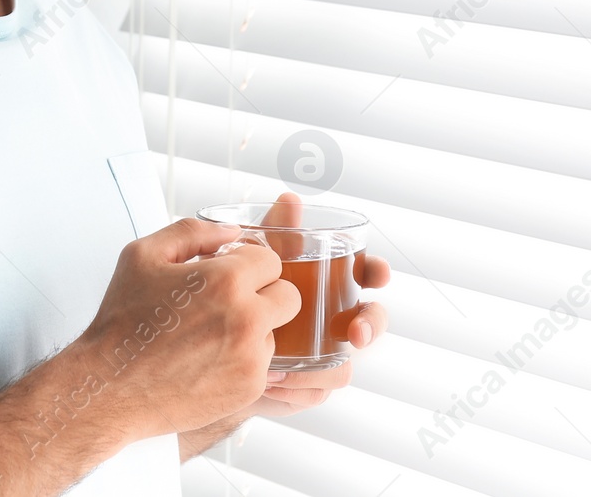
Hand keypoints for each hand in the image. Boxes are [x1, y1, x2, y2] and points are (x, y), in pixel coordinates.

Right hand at [76, 217, 300, 441]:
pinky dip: (243, 361)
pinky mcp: (249, 389)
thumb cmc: (123, 321)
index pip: (271, 260)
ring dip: (254, 329)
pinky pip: (265, 365)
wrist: (110, 387)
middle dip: (265, 294)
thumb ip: (192, 232)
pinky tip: (208, 360)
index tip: (228, 275)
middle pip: (289, 296)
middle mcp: (246, 319)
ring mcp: (251, 358)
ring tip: (211, 335)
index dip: (248, 265)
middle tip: (230, 303)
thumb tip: (231, 232)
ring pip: (276, 332)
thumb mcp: (143, 255)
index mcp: (225, 280)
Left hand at [255, 192, 390, 416]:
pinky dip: (299, 387)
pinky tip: (275, 381)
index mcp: (329, 282)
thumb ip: (275, 230)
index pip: (365, 273)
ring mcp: (326, 352)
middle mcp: (334, 318)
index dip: (378, 272)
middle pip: (372, 319)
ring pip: (346, 364)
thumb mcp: (257, 257)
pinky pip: (319, 390)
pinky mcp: (309, 383)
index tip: (379, 273)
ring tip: (289, 365)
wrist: (211, 343)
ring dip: (325, 366)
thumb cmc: (242, 291)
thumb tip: (290, 199)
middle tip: (355, 332)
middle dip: (372, 324)